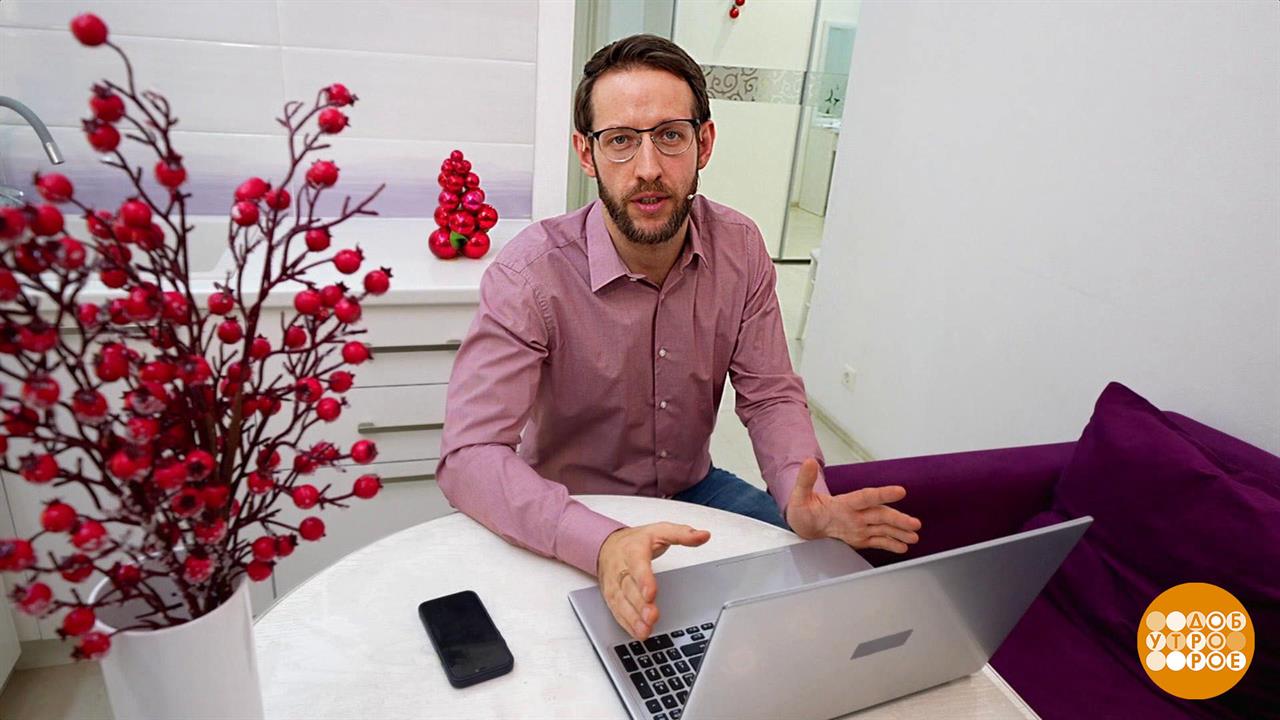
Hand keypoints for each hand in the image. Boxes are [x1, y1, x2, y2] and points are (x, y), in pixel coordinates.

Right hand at [596, 523, 710, 640]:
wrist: (607, 546)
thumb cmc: (635, 541)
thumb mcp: (660, 531)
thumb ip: (682, 534)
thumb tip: (703, 535)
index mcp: (633, 550)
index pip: (638, 565)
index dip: (644, 579)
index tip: (651, 593)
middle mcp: (621, 568)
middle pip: (629, 588)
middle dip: (639, 605)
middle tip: (651, 617)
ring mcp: (614, 584)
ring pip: (621, 602)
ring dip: (632, 618)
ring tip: (645, 630)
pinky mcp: (611, 596)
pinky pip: (617, 611)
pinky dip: (626, 623)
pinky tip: (637, 632)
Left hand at [786, 457, 921, 552]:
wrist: (803, 525)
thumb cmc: (802, 510)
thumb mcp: (799, 496)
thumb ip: (805, 480)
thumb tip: (808, 461)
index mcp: (844, 503)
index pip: (866, 497)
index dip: (882, 494)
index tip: (900, 491)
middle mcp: (855, 514)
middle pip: (880, 514)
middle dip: (898, 519)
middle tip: (915, 524)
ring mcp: (859, 526)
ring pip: (883, 528)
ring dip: (899, 532)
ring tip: (915, 537)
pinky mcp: (859, 539)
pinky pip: (877, 541)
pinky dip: (890, 544)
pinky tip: (903, 547)